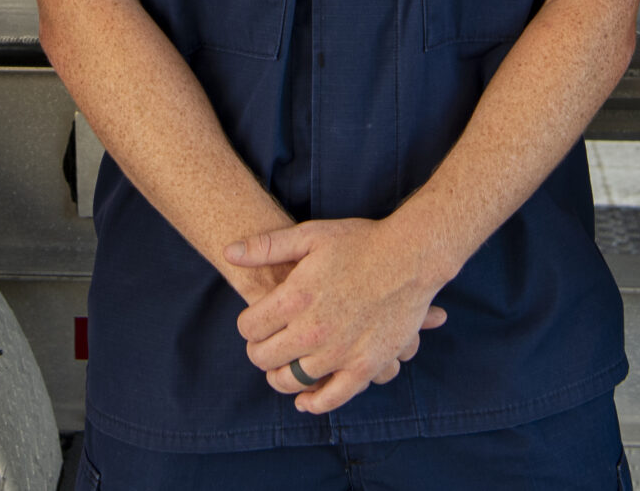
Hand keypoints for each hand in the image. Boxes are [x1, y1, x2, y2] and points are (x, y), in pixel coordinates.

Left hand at [226, 220, 450, 414]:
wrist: (410, 257)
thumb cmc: (360, 242)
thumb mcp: (310, 235)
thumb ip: (266, 246)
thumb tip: (228, 252)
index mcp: (295, 297)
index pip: (249, 327)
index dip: (248, 325)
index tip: (255, 322)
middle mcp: (313, 330)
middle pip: (264, 357)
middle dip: (258, 352)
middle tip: (265, 344)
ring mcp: (339, 352)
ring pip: (292, 380)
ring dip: (280, 376)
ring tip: (282, 366)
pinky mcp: (365, 366)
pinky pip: (331, 398)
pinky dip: (314, 403)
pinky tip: (305, 399)